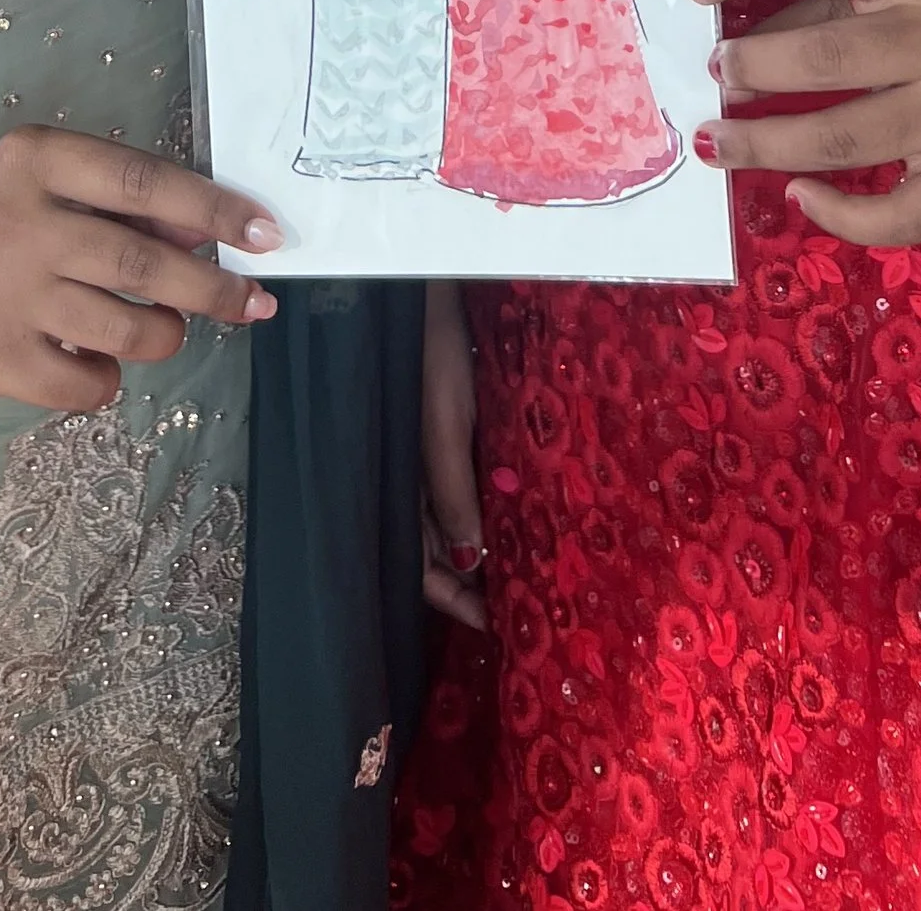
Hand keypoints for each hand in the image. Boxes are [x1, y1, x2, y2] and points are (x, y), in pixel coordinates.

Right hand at [0, 126, 278, 411]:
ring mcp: (4, 294)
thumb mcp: (63, 179)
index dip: (213, 210)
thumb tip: (211, 236)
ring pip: (124, 331)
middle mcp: (17, 222)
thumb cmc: (15, 216)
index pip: (144, 181)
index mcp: (37, 158)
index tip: (266, 235)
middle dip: (212, 290)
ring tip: (161, 327)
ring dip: (163, 335)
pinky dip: (111, 378)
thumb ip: (131, 201)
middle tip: (252, 304)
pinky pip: (87, 385)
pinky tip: (100, 357)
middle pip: (141, 265)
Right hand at [421, 278, 485, 630]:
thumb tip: (470, 561)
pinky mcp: (440, 432)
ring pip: (447, 522)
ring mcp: (422, 456)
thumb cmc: (432, 352)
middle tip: (517, 609)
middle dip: (470, 585)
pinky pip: (456, 486)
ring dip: (479, 548)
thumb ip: (453, 488)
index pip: (419, 565)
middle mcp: (406, 478)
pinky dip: (480, 508)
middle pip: (434, 551)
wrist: (426, 292)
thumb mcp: (446, 421)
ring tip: (522, 570)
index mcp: (398, 482)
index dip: (455, 601)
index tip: (494, 629)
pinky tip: (511, 514)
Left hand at [692, 0, 920, 248]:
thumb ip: (815, 3)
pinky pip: (899, 215)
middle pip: (825, 58)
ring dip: (766, 143)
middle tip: (717, 76)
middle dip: (753, 68)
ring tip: (718, 140)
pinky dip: (839, 214)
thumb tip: (731, 55)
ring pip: (845, 138)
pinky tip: (799, 196)